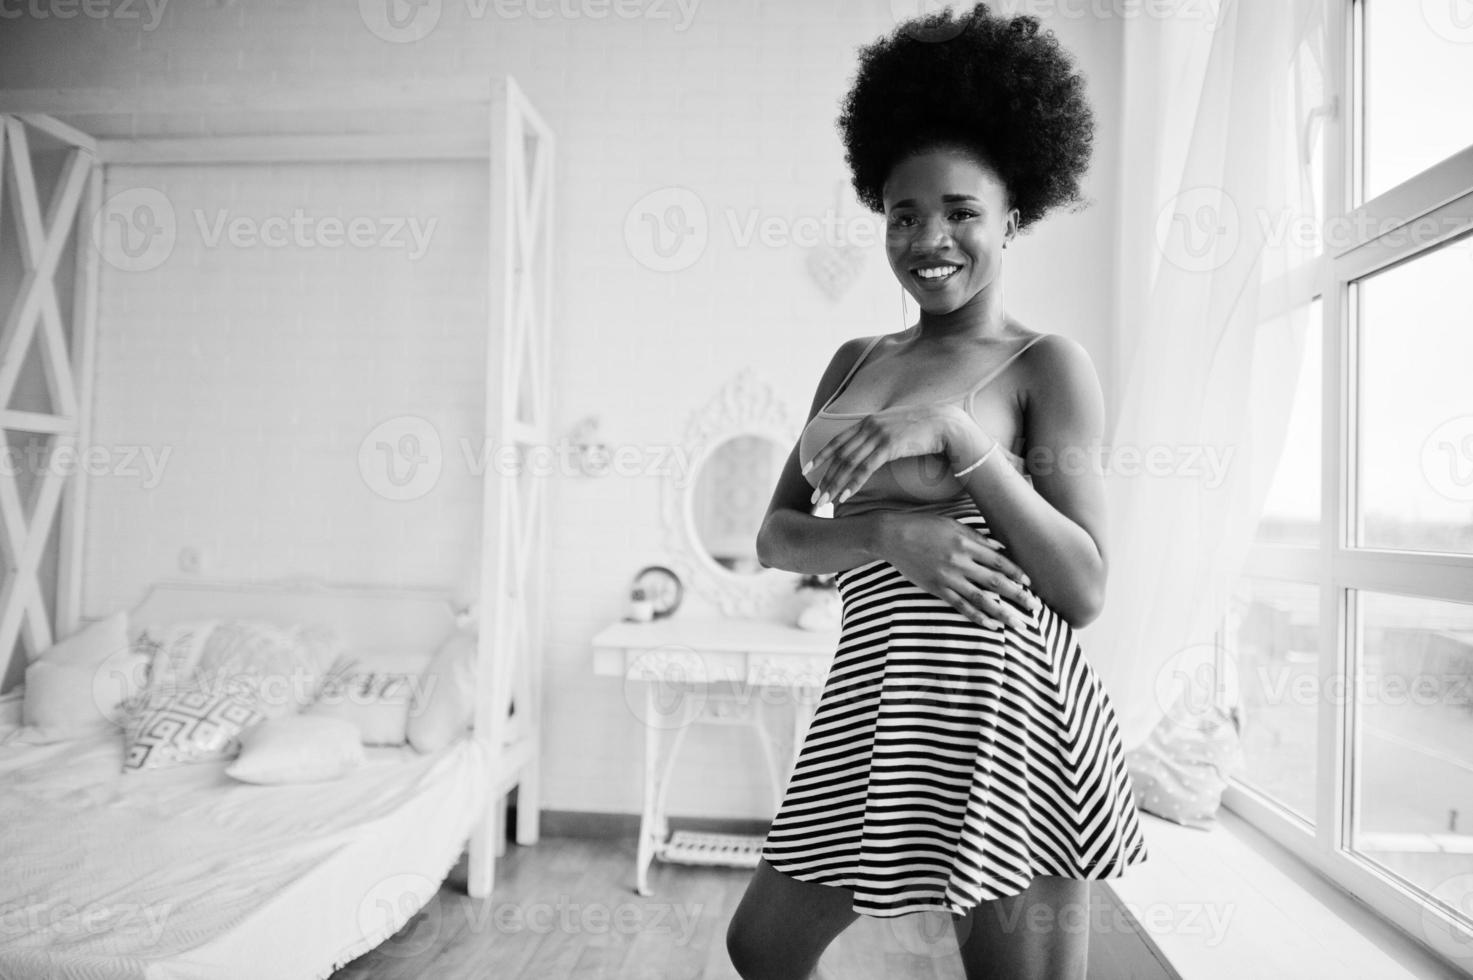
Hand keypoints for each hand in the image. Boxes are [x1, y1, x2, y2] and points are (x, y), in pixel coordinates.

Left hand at [804, 403, 976, 507]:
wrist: (947, 424)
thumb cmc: (924, 429)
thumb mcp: (896, 428)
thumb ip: (881, 436)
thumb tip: (872, 448)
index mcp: (868, 421)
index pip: (838, 440)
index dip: (821, 455)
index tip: (807, 469)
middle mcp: (870, 426)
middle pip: (839, 455)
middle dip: (824, 477)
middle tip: (814, 497)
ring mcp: (879, 435)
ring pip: (848, 463)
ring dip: (834, 484)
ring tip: (824, 501)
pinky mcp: (889, 446)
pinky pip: (865, 467)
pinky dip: (853, 482)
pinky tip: (844, 495)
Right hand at [877, 511, 1041, 630]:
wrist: (892, 536)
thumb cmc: (923, 525)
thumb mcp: (952, 524)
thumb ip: (977, 538)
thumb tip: (1002, 549)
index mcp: (966, 543)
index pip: (999, 561)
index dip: (1017, 573)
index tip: (1030, 583)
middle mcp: (960, 562)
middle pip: (995, 582)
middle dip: (1018, 595)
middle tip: (1036, 607)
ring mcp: (948, 577)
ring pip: (981, 599)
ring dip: (1002, 612)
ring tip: (1018, 624)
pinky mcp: (936, 589)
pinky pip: (960, 606)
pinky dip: (976, 617)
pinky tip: (990, 625)